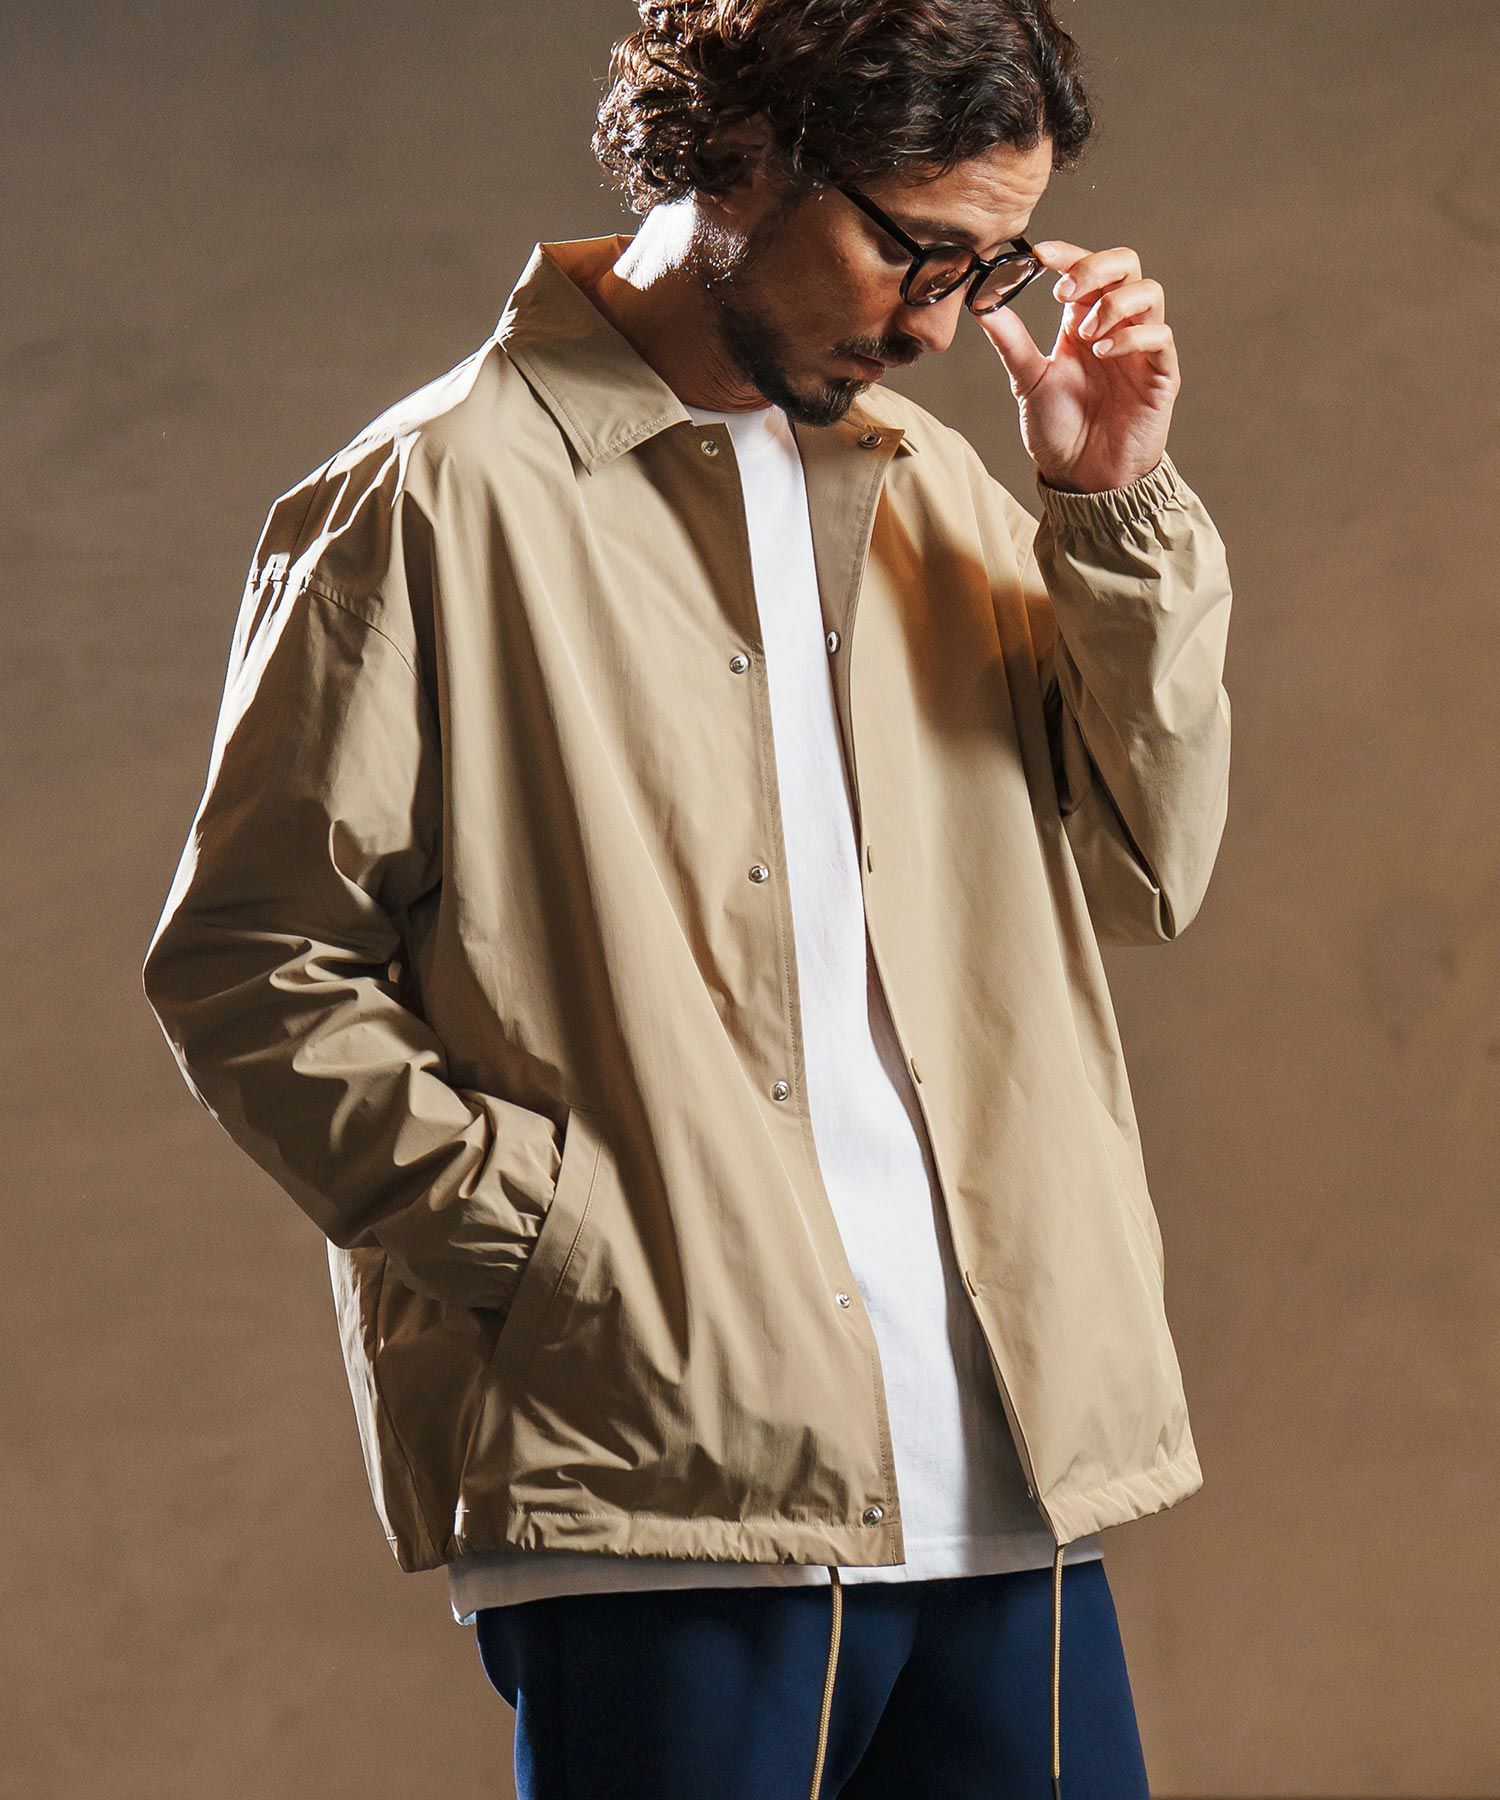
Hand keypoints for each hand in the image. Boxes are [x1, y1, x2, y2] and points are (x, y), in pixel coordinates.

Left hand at [975, 239, 1179, 493]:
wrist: (1083, 478)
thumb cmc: (1059, 432)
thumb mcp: (1027, 382)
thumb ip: (1011, 342)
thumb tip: (979, 302)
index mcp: (1081, 321)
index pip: (1084, 268)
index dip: (1067, 254)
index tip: (1040, 255)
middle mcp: (1114, 326)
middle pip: (1126, 264)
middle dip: (1096, 267)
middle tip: (1066, 293)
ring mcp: (1140, 348)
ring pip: (1148, 292)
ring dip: (1114, 304)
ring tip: (1086, 336)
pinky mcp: (1161, 374)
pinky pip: (1159, 336)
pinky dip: (1131, 336)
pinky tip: (1103, 353)